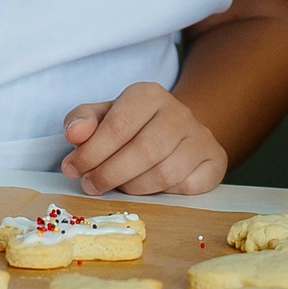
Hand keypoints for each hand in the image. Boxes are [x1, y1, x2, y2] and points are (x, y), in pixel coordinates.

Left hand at [61, 82, 227, 195]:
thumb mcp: (102, 117)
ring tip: (118, 186)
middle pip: (144, 150)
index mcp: (149, 95)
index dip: (91, 152)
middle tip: (90, 185)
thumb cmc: (132, 127)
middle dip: (110, 174)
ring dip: (134, 187)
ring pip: (166, 173)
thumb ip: (82, 121)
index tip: (73, 168)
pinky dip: (164, 193)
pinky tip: (150, 188)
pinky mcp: (214, 161)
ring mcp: (200, 136)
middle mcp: (179, 112)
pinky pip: (187, 186)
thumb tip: (75, 134)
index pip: (119, 125)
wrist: (175, 130)